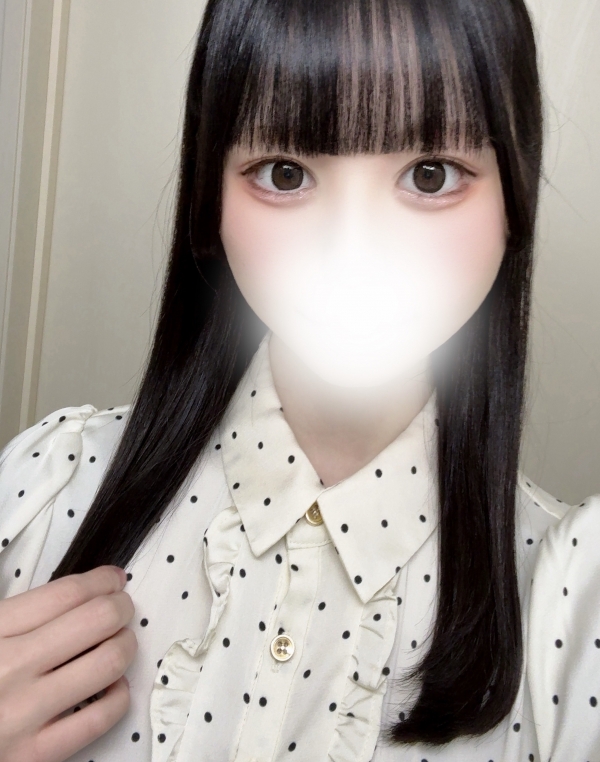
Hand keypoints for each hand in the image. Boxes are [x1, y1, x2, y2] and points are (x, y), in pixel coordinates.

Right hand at [0, 565, 136, 761]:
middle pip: (96, 620)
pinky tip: (111, 687)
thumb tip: (79, 595)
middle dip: (120, 607)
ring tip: (119, 642)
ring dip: (125, 646)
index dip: (102, 581)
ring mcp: (23, 714)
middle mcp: (9, 668)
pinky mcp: (33, 756)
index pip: (67, 593)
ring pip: (108, 663)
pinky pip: (99, 718)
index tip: (113, 579)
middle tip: (121, 608)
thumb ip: (17, 615)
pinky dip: (118, 695)